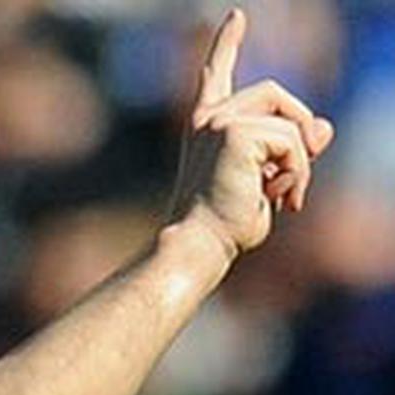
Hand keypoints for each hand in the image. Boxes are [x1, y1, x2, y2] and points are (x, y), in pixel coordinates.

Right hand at [168, 8, 333, 257]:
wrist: (200, 242)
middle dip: (299, 126)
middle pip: (274, 93)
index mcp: (205, 128)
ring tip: (285, 196)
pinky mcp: (234, 133)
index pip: (216, 76)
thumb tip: (324, 129)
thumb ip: (292, 151)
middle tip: (302, 167)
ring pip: (290, 122)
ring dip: (300, 163)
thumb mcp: (267, 180)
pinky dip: (298, 172)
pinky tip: (278, 196)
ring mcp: (219, 123)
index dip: (226, 44)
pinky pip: (293, 141)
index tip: (237, 16)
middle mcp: (208, 120)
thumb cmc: (225, 221)